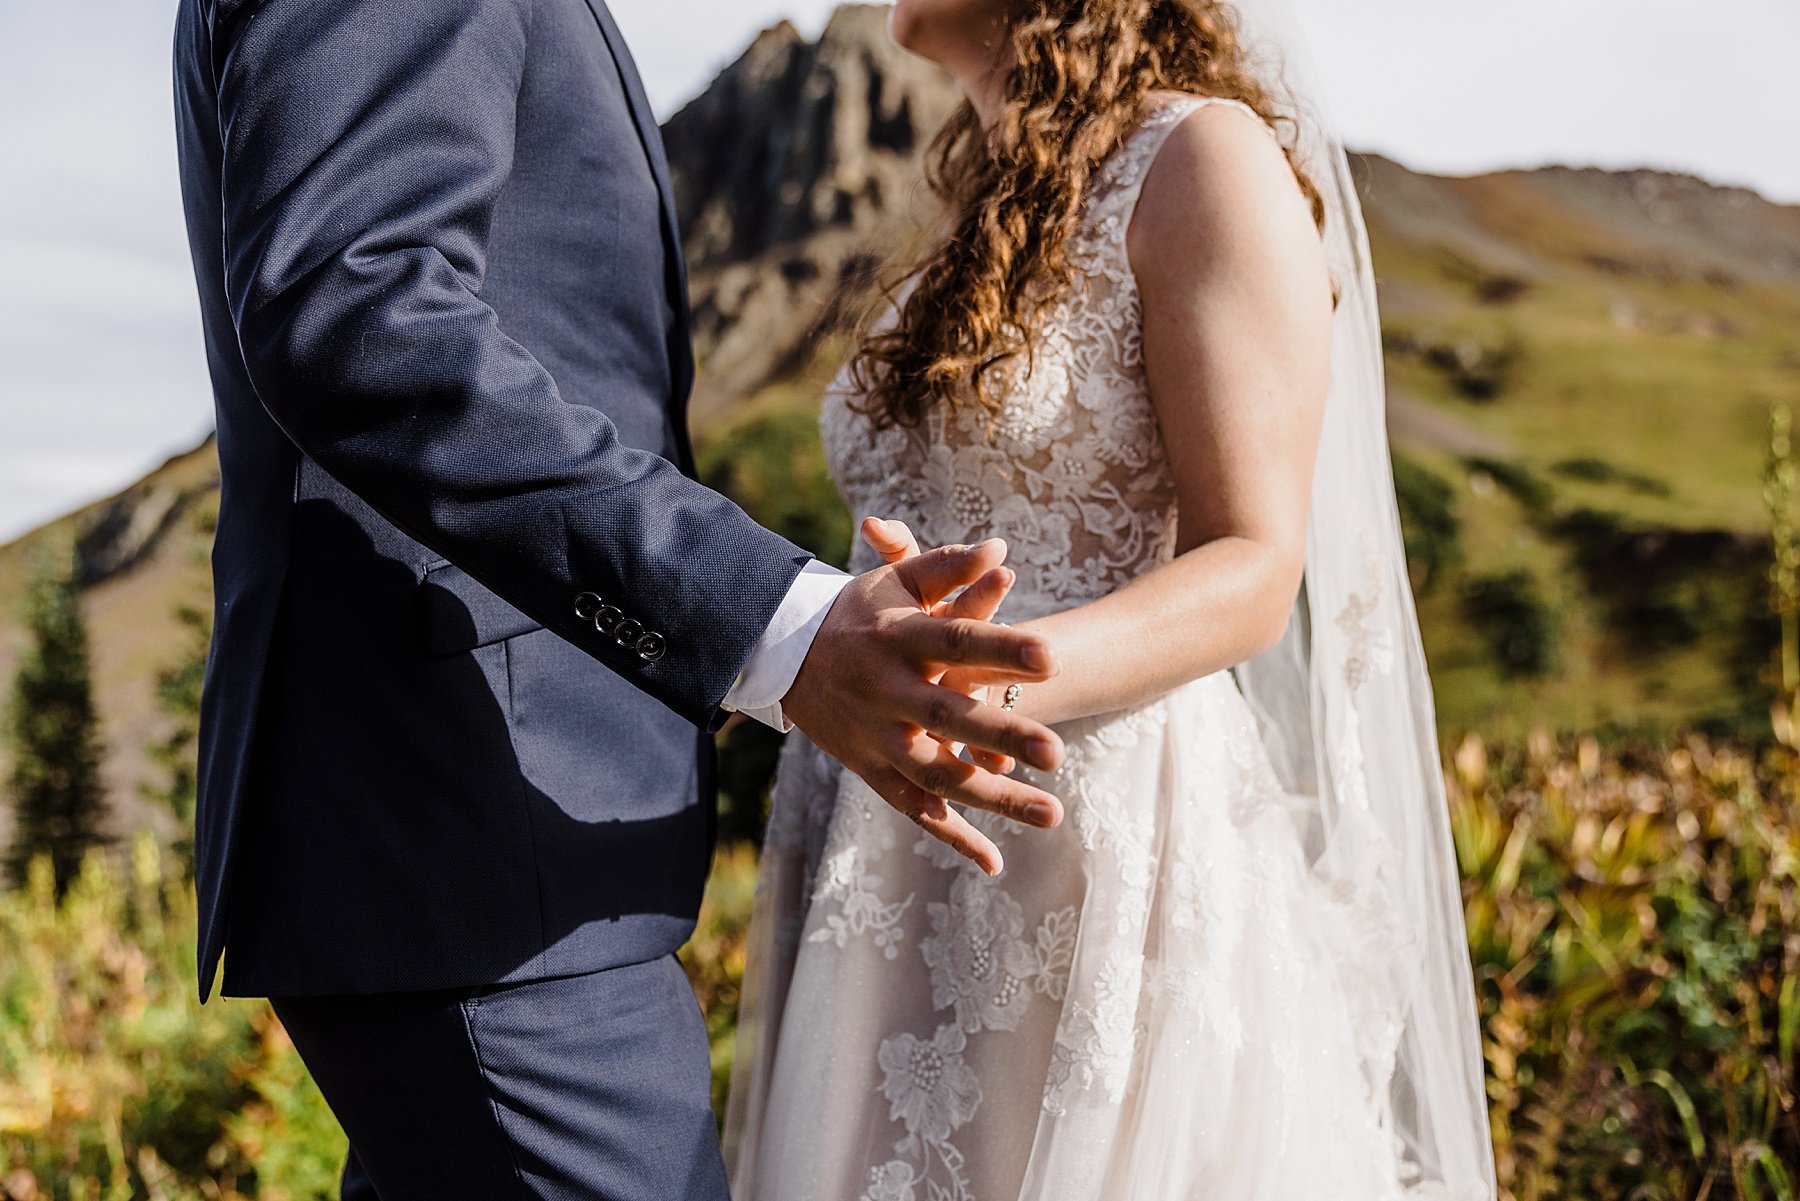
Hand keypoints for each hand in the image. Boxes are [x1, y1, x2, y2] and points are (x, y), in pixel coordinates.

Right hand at [782, 531, 1065, 874]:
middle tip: (1056, 752)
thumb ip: (948, 567)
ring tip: (1052, 814)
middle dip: (1000, 735)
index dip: (999, 648)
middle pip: (946, 716)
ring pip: (936, 776)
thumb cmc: (858, 612)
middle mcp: (885, 691)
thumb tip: (1001, 550)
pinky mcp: (872, 771)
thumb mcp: (895, 582)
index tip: (1050, 656)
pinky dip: (951, 838)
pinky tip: (994, 862)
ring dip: (992, 799)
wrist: (783, 655)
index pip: (954, 640)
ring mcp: (877, 738)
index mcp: (896, 638)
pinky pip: (914, 810)